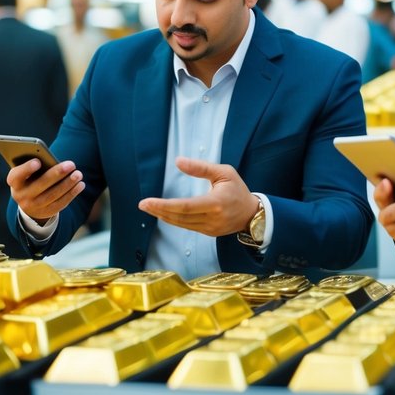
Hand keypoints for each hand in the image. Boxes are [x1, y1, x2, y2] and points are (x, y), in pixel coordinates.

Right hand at [8, 158, 84, 221]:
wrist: (29, 202)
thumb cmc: (31, 178)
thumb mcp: (28, 172)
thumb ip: (36, 166)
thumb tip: (53, 161)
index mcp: (14, 182)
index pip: (17, 176)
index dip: (26, 169)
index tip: (38, 161)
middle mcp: (21, 195)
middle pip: (40, 184)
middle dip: (57, 174)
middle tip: (71, 164)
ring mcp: (33, 206)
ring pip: (53, 195)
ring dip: (68, 184)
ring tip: (78, 174)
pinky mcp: (46, 212)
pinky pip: (60, 203)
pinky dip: (72, 193)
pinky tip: (80, 185)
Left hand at [138, 157, 258, 237]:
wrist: (252, 213)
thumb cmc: (238, 189)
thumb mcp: (224, 172)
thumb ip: (200, 167)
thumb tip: (178, 161)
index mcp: (216, 203)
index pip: (185, 206)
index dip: (164, 205)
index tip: (147, 201)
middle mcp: (212, 219)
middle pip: (179, 217)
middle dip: (159, 210)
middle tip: (142, 204)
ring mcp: (210, 228)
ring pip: (181, 224)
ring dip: (164, 216)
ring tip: (149, 208)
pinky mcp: (208, 232)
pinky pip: (187, 226)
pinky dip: (174, 220)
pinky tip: (164, 213)